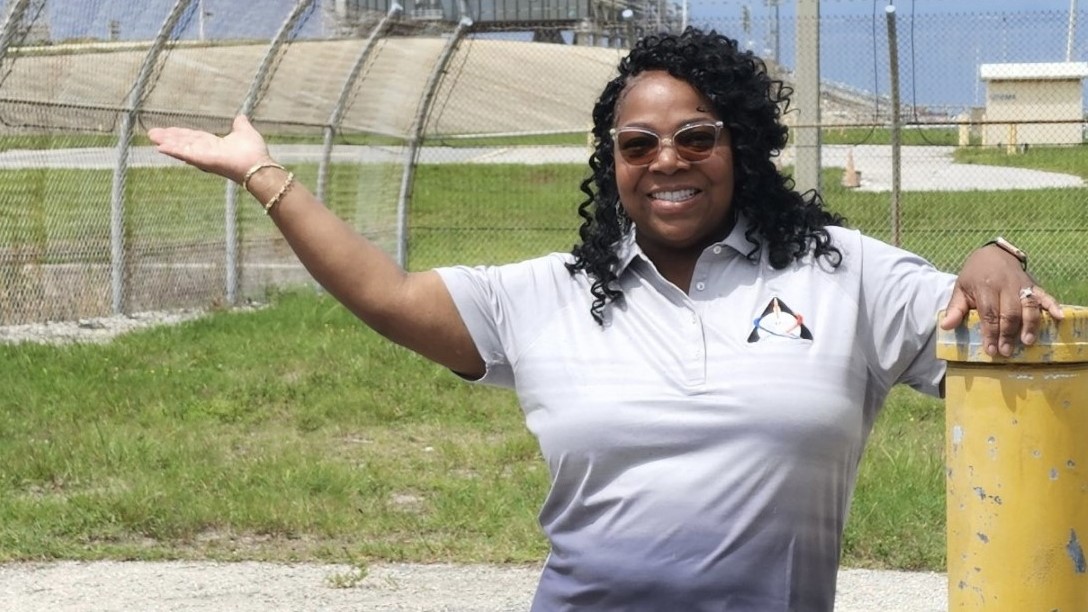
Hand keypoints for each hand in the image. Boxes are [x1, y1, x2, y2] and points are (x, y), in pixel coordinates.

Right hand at [147, 115, 272, 184]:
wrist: (258, 165)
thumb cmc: (254, 152)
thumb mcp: (245, 132)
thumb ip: (240, 125)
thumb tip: (241, 116)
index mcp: (214, 145)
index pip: (194, 138)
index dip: (181, 134)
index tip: (169, 130)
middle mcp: (206, 151)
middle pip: (183, 142)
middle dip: (168, 137)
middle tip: (152, 133)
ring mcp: (203, 156)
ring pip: (181, 147)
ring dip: (166, 142)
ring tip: (151, 137)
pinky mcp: (202, 160)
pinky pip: (185, 154)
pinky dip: (173, 150)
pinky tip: (160, 147)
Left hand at [939, 244, 1062, 356]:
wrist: (993, 253)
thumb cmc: (975, 275)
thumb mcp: (960, 288)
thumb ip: (955, 308)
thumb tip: (945, 327)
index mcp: (985, 287)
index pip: (989, 313)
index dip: (990, 332)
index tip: (990, 350)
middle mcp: (1005, 285)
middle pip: (1009, 312)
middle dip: (1008, 334)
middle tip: (1006, 352)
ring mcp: (1022, 284)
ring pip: (1028, 306)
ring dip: (1029, 325)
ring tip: (1027, 342)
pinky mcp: (1034, 284)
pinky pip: (1045, 295)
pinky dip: (1053, 305)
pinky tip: (1059, 317)